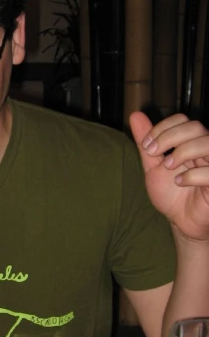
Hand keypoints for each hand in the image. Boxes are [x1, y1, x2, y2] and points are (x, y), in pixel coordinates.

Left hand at [129, 112, 208, 241]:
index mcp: (191, 142)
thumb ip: (146, 143)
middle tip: (153, 154)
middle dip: (170, 138)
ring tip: (168, 168)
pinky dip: (192, 174)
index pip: (182, 120)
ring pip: (207, 143)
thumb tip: (135, 115)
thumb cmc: (172, 194)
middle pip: (195, 127)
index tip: (146, 146)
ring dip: (182, 153)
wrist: (181, 221)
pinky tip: (179, 183)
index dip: (163, 128)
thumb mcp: (153, 166)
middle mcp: (206, 150)